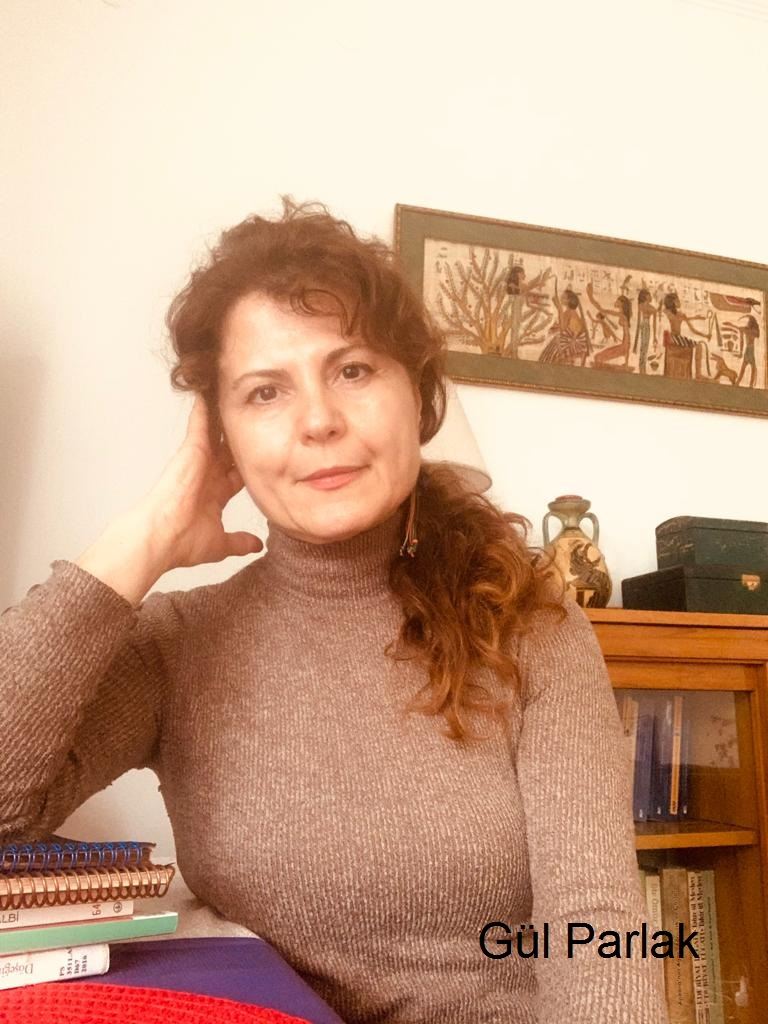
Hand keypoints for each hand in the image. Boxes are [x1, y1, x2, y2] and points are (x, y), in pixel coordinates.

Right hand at [135, 394, 262, 572]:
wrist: (161, 538)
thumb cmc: (182, 542)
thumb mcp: (220, 542)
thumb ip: (239, 542)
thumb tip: (256, 545)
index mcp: (214, 493)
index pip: (238, 473)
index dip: (252, 463)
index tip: (269, 453)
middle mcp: (207, 473)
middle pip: (230, 449)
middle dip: (243, 436)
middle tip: (261, 414)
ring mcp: (199, 460)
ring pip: (218, 432)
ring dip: (227, 416)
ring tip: (240, 392)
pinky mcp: (192, 449)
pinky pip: (202, 422)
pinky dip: (207, 406)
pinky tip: (213, 387)